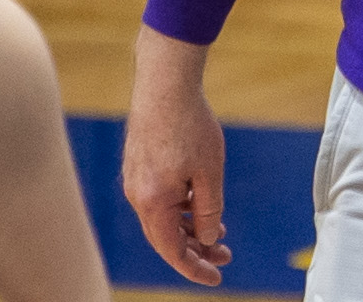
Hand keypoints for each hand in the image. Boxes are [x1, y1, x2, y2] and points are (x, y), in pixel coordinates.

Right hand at [124, 27, 231, 284]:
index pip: (172, 250)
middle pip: (166, 237)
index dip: (194, 268)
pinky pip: (160, 200)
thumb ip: (209, 209)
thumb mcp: (210, 172)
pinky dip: (181, 209)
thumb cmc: (190, 126)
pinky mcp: (140, 167)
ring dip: (190, 228)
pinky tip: (201, 205)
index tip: (216, 278)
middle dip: (196, 250)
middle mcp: (138, 196)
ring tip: (220, 232)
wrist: (165, 85)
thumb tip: (208, 237)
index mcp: (153, 202)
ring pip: (163, 218)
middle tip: (226, 257)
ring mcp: (137, 181)